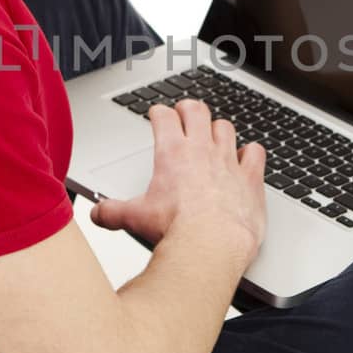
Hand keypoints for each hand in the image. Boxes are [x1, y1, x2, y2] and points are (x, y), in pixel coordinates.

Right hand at [89, 99, 266, 253]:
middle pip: (197, 111)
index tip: (157, 113)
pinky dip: (251, 153)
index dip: (159, 112)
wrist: (211, 244)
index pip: (164, 117)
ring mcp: (228, 161)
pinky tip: (248, 156)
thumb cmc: (176, 229)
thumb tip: (98, 214)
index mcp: (172, 153)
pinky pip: (255, 153)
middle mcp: (201, 150)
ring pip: (225, 128)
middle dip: (189, 108)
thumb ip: (113, 212)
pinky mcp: (250, 178)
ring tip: (214, 132)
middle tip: (185, 111)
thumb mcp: (135, 218)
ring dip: (218, 128)